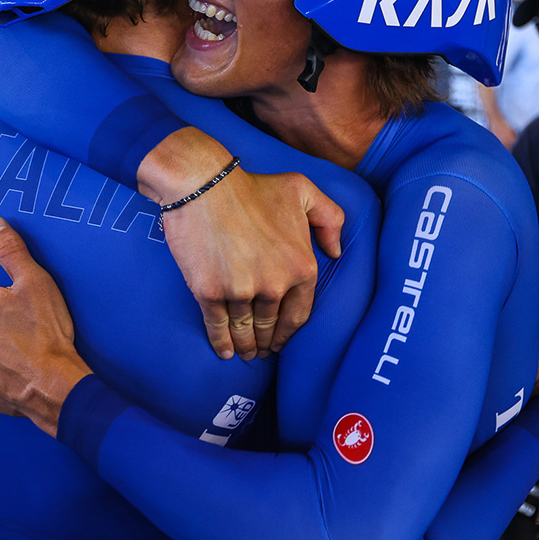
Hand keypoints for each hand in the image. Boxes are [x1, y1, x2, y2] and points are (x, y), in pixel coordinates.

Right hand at [143, 127, 344, 358]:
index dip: (289, 331)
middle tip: (262, 351)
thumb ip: (329, 218)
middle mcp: (274, 285)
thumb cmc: (253, 187)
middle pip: (271, 325)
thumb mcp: (303, 191)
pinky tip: (225, 351)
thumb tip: (335, 251)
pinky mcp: (210, 292)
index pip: (299, 312)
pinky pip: (218, 325)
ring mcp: (241, 291)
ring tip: (245, 354)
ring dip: (246, 346)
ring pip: (245, 329)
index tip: (282, 339)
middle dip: (266, 342)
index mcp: (301, 266)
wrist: (203, 185)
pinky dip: (221, 342)